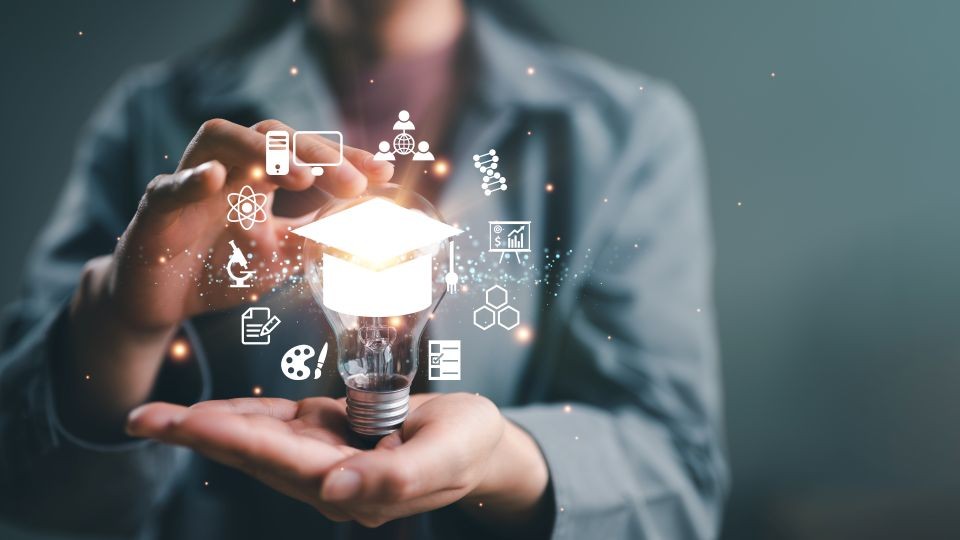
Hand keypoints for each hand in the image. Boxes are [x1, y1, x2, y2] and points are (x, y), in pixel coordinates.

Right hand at [60, 119, 392, 437]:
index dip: (345, 159)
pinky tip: (218, 179)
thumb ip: (317, 236)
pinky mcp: (156, 208)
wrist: (163, 304)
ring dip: (265, 153)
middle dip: (317, 155)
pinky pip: (170, 185)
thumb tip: (368, 226)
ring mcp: (191, 183)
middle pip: (273, 136)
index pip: (306, 152)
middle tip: (354, 184)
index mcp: (260, 177)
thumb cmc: (221, 270)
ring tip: (303, 177)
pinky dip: (193, 178)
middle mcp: (228, 168)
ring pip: (222, 138)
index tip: (383, 173)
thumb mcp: (282, 254)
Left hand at [127, 393, 550, 531]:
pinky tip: (214, 408)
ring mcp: (325, 457)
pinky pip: (279, 424)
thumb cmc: (468, 446)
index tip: (186, 424)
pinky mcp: (328, 435)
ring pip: (256, 441)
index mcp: (353, 486)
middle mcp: (328, 477)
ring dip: (209, 426)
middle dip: (198, 436)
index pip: (281, 462)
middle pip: (253, 456)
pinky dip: (245, 414)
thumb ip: (394, 479)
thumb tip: (335, 495)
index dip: (232, 440)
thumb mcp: (446, 456)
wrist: (477, 443)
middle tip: (142, 419)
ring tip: (156, 416)